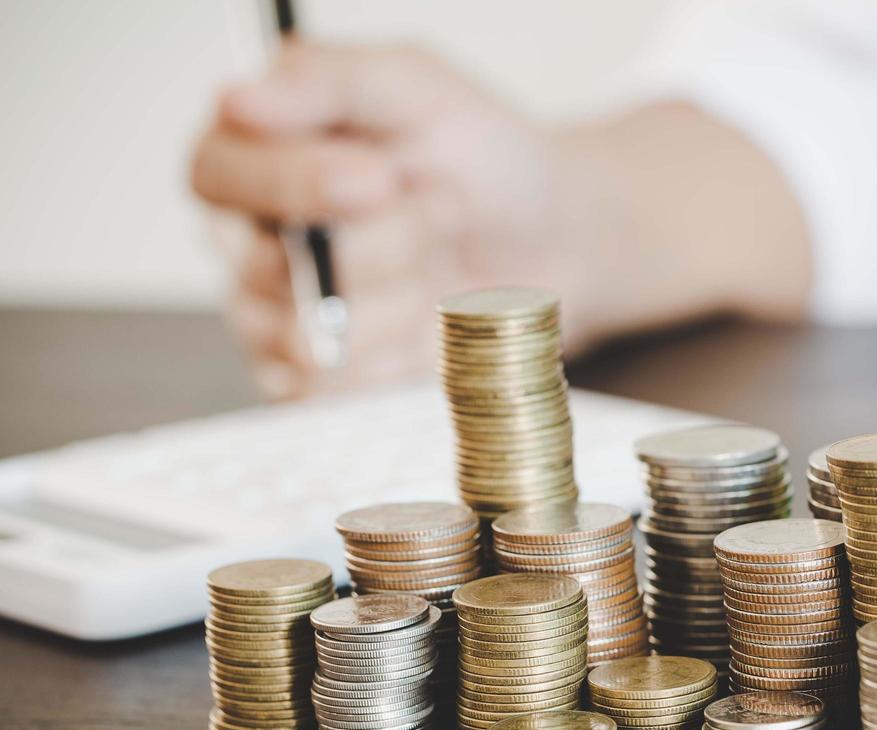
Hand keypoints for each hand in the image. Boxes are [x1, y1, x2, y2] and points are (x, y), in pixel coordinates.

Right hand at [193, 42, 575, 397]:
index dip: (296, 184)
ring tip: (444, 262)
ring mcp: (274, 323)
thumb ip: (330, 84)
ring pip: (314, 339)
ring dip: (408, 301)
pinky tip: (437, 322)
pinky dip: (406, 356)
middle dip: (389, 244)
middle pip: (276, 269)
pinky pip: (340, 392)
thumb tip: (240, 103)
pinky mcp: (318, 387)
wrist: (548, 237)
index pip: (220, 175)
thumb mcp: (414, 88)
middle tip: (447, 212)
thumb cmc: (475, 157)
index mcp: (250, 155)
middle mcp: (247, 242)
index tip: (380, 179)